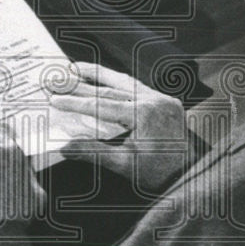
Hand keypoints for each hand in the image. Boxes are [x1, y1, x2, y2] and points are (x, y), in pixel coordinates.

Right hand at [48, 62, 192, 192]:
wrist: (188, 176)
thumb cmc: (160, 173)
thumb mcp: (124, 165)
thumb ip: (93, 152)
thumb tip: (65, 147)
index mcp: (145, 114)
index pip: (102, 104)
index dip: (76, 102)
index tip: (56, 100)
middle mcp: (155, 100)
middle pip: (110, 89)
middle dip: (81, 85)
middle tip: (58, 80)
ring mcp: (162, 99)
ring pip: (125, 82)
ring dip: (100, 75)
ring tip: (77, 68)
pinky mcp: (166, 102)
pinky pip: (138, 88)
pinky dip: (119, 84)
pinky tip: (104, 79)